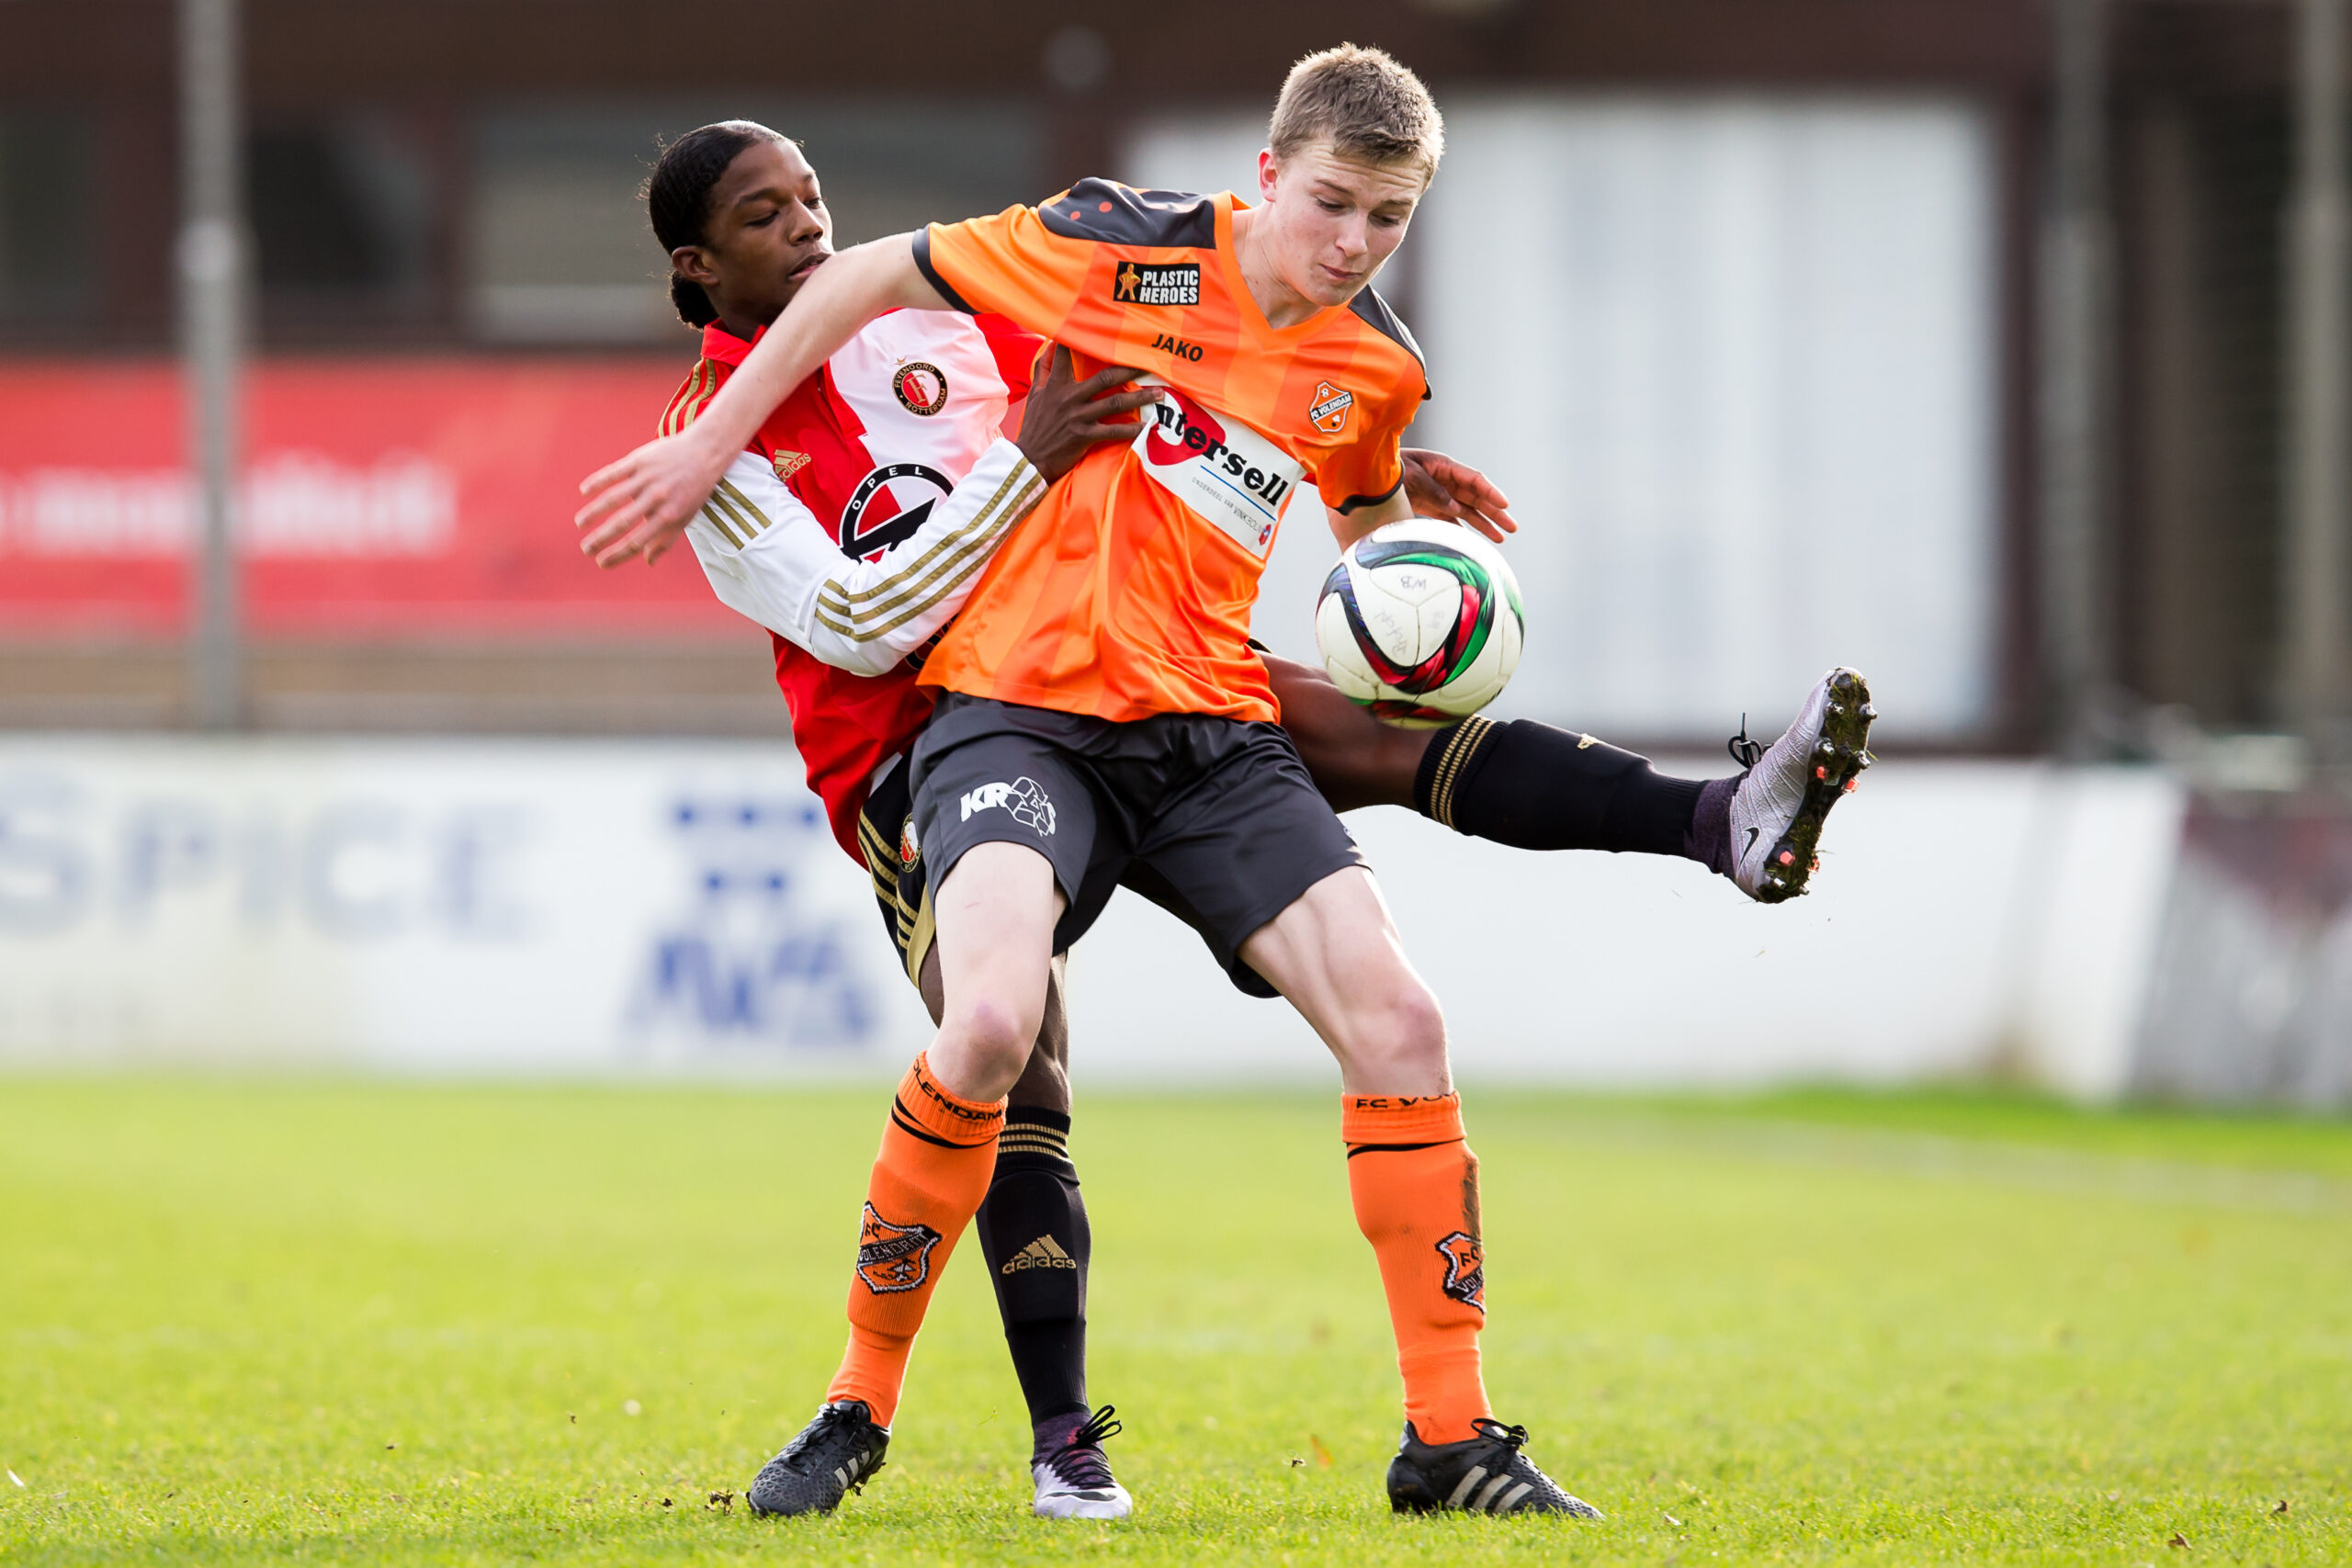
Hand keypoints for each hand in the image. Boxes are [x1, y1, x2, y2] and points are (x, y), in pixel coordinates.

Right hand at [575, 427, 732, 568]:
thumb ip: (667, 539)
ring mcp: (647, 478)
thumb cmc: (694, 490)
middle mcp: (657, 498)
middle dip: (600, 539)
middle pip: (622, 523)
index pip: (637, 542)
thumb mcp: (686, 517)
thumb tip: (648, 561)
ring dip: (592, 512)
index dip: (617, 555)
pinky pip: (613, 473)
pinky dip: (596, 482)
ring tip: (580, 524)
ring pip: (613, 498)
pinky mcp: (639, 460)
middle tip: (585, 549)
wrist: (704, 452)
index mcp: (668, 516)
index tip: (601, 563)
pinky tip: (584, 491)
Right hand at [1014, 346, 1161, 483]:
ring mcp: (1078, 417)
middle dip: (1129, 369)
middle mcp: (1068, 397)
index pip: (1066, 354)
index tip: (1101, 326)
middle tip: (1148, 363)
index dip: (1079, 338)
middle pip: (1105, 378)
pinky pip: (1113, 431)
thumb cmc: (1034, 426)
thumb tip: (1049, 343)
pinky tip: (1146, 426)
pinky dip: (1131, 430)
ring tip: (1159, 394)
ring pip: (1114, 402)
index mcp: (1056, 385)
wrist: (1029, 459)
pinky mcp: (1084, 436)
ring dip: (1139, 398)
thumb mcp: (1035, 394)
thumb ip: (1043, 368)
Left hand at [1400, 448, 1515, 541]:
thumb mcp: (1411, 476)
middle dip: (1495, 512)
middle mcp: (1446, 480)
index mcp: (1444, 466)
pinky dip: (1462, 530)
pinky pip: (1451, 519)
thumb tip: (1455, 509)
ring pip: (1467, 510)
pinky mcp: (1430, 506)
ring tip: (1501, 538)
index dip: (1490, 492)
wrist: (1367, 473)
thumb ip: (1434, 492)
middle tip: (1513, 527)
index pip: (1474, 480)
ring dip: (1484, 524)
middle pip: (1476, 497)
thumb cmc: (1390, 469)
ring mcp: (1439, 494)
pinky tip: (1473, 543)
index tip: (1505, 505)